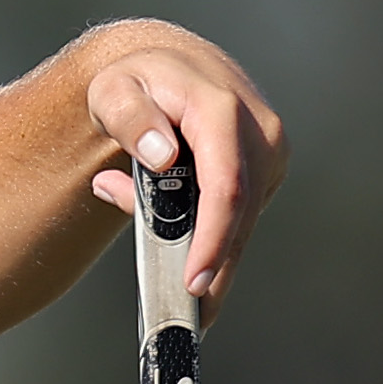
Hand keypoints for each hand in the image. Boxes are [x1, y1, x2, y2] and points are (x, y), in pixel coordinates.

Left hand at [80, 30, 288, 309]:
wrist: (169, 65)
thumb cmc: (135, 82)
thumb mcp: (114, 91)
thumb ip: (131, 119)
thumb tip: (160, 155)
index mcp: (221, 110)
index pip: (226, 187)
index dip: (213, 240)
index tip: (194, 283)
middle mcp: (258, 130)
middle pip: (241, 214)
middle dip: (215, 266)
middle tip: (191, 318)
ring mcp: (269, 150)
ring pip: (244, 220)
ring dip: (205, 247)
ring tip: (168, 272)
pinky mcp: (267, 168)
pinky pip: (242, 213)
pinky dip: (211, 234)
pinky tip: (178, 238)